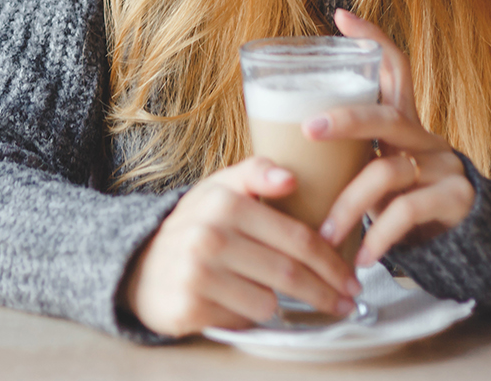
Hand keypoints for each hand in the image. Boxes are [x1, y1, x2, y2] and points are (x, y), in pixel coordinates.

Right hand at [120, 156, 362, 335]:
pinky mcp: (189, 305)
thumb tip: (290, 178)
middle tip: (346, 301)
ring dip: (283, 303)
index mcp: (224, 201)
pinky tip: (242, 303)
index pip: (297, 236)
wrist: (139, 263)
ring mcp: (198, 272)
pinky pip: (243, 318)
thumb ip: (255, 172)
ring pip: (269, 300)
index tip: (351, 277)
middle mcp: (210, 234)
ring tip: (284, 299)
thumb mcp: (219, 189)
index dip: (331, 261)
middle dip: (326, 291)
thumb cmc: (194, 227)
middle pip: (290, 272)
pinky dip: (251, 314)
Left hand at [307, 9, 475, 266]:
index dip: (371, 40)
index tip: (341, 16)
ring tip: (325, 235)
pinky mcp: (454, 197)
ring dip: (348, 206)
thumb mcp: (380, 173)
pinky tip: (362, 257)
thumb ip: (351, 160)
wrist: (471, 241)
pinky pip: (407, 212)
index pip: (393, 69)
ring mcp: (442, 165)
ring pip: (386, 171)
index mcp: (404, 123)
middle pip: (384, 114)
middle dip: (344, 119)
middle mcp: (423, 136)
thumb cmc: (406, 203)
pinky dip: (379, 237)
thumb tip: (282, 159)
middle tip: (309, 129)